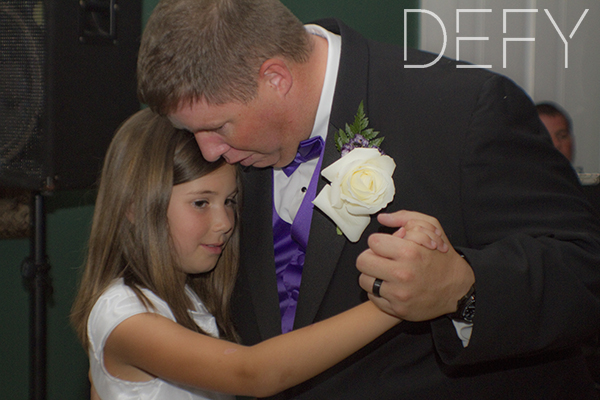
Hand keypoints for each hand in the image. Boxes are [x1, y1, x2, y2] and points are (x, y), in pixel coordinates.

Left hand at [357, 210, 474, 320]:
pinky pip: (372, 297)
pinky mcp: (398, 309)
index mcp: (409, 252)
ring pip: (364, 280)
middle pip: (362, 261)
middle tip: (381, 259)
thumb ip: (405, 218)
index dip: (379, 242)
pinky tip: (390, 286)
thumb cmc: (443, 258)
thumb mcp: (432, 228)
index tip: (387, 246)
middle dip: (371, 257)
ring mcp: (399, 294)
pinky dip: (378, 291)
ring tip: (385, 273)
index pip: (373, 242)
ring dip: (372, 274)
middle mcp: (402, 274)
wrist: (458, 289)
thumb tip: (382, 218)